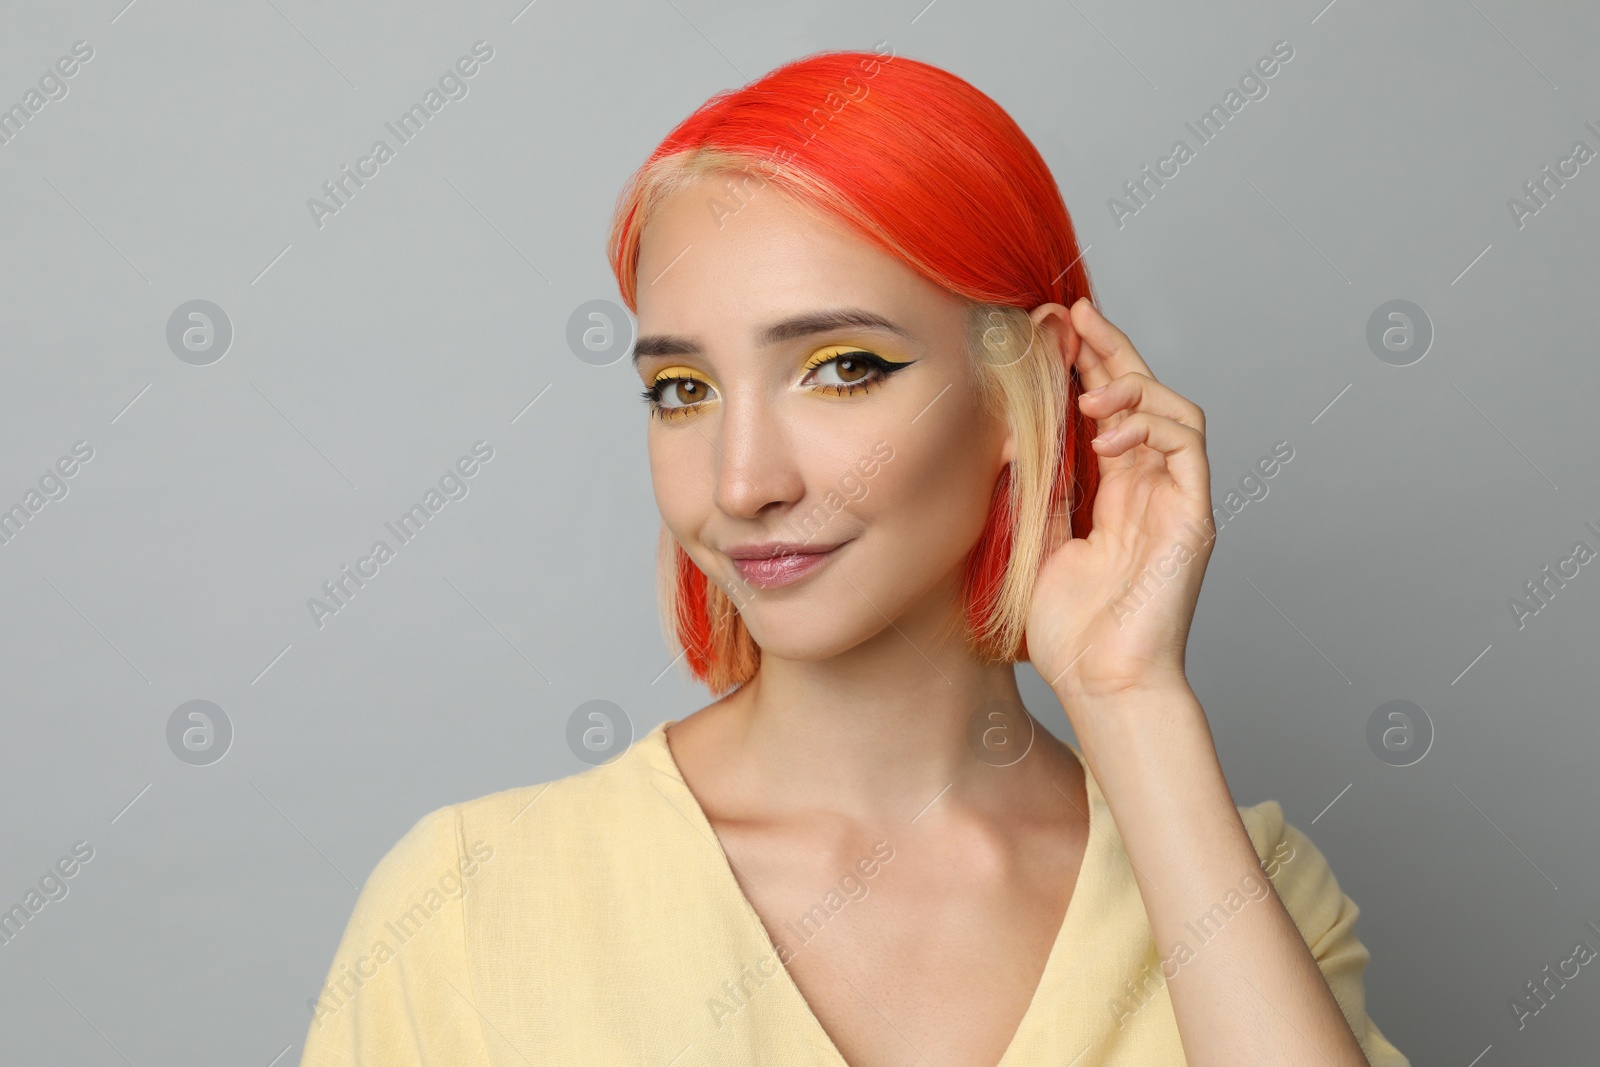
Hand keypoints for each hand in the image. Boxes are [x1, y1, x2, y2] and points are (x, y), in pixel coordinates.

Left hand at [1023, 297, 1214, 710]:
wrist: (1102, 684)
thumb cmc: (1069, 631)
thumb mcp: (1035, 543)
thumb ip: (1037, 489)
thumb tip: (1012, 434)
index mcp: (1115, 494)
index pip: (1108, 412)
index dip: (1087, 365)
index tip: (1055, 327)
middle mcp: (1151, 489)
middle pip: (1143, 397)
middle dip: (1111, 350)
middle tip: (1076, 314)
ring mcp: (1176, 500)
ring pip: (1174, 411)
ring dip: (1132, 386)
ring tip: (1089, 395)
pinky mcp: (1194, 516)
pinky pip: (1187, 445)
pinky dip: (1150, 424)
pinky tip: (1106, 434)